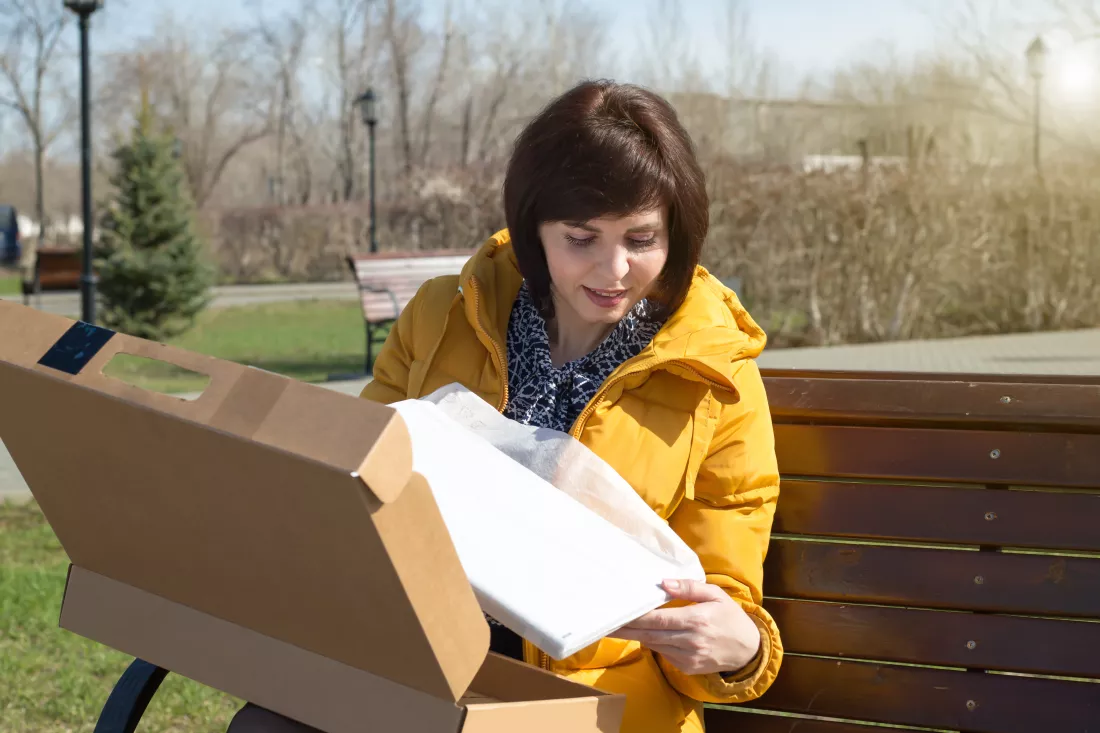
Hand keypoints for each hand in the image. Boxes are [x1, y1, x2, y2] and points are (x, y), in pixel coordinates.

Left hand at [608, 579, 760, 675]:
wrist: (748, 650)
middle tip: (605, 621)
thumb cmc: (729, 616)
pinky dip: (654, 643)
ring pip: (654, 645)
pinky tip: (646, 633)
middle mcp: (690, 641)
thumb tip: (663, 583)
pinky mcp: (686, 668)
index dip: (636, 617)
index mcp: (696, 620)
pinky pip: (663, 653)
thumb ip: (689, 588)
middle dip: (626, 629)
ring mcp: (687, 657)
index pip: (658, 619)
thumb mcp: (715, 595)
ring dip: (636, 635)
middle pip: (649, 634)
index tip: (618, 612)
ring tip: (617, 625)